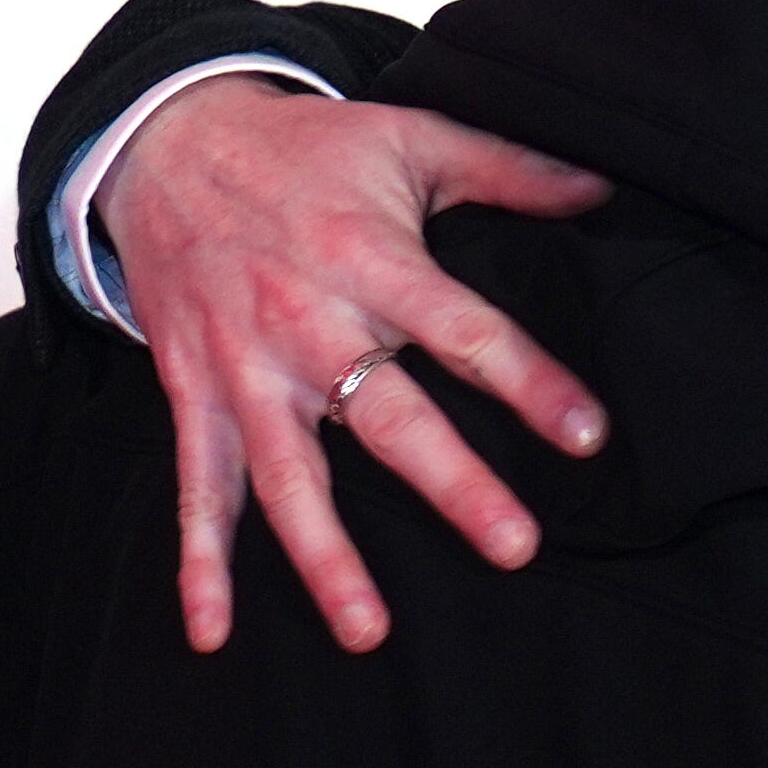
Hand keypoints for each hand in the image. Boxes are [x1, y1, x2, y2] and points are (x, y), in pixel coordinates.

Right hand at [95, 77, 613, 654]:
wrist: (163, 141)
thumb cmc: (308, 148)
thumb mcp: (410, 136)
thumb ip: (511, 169)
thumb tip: (605, 187)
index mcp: (370, 261)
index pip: (465, 332)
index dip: (530, 383)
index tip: (588, 436)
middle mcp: (307, 324)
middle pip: (388, 417)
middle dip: (452, 483)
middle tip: (514, 546)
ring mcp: (246, 369)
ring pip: (290, 476)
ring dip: (325, 556)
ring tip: (370, 629)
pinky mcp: (195, 393)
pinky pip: (197, 487)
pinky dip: (200, 562)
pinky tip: (213, 631)